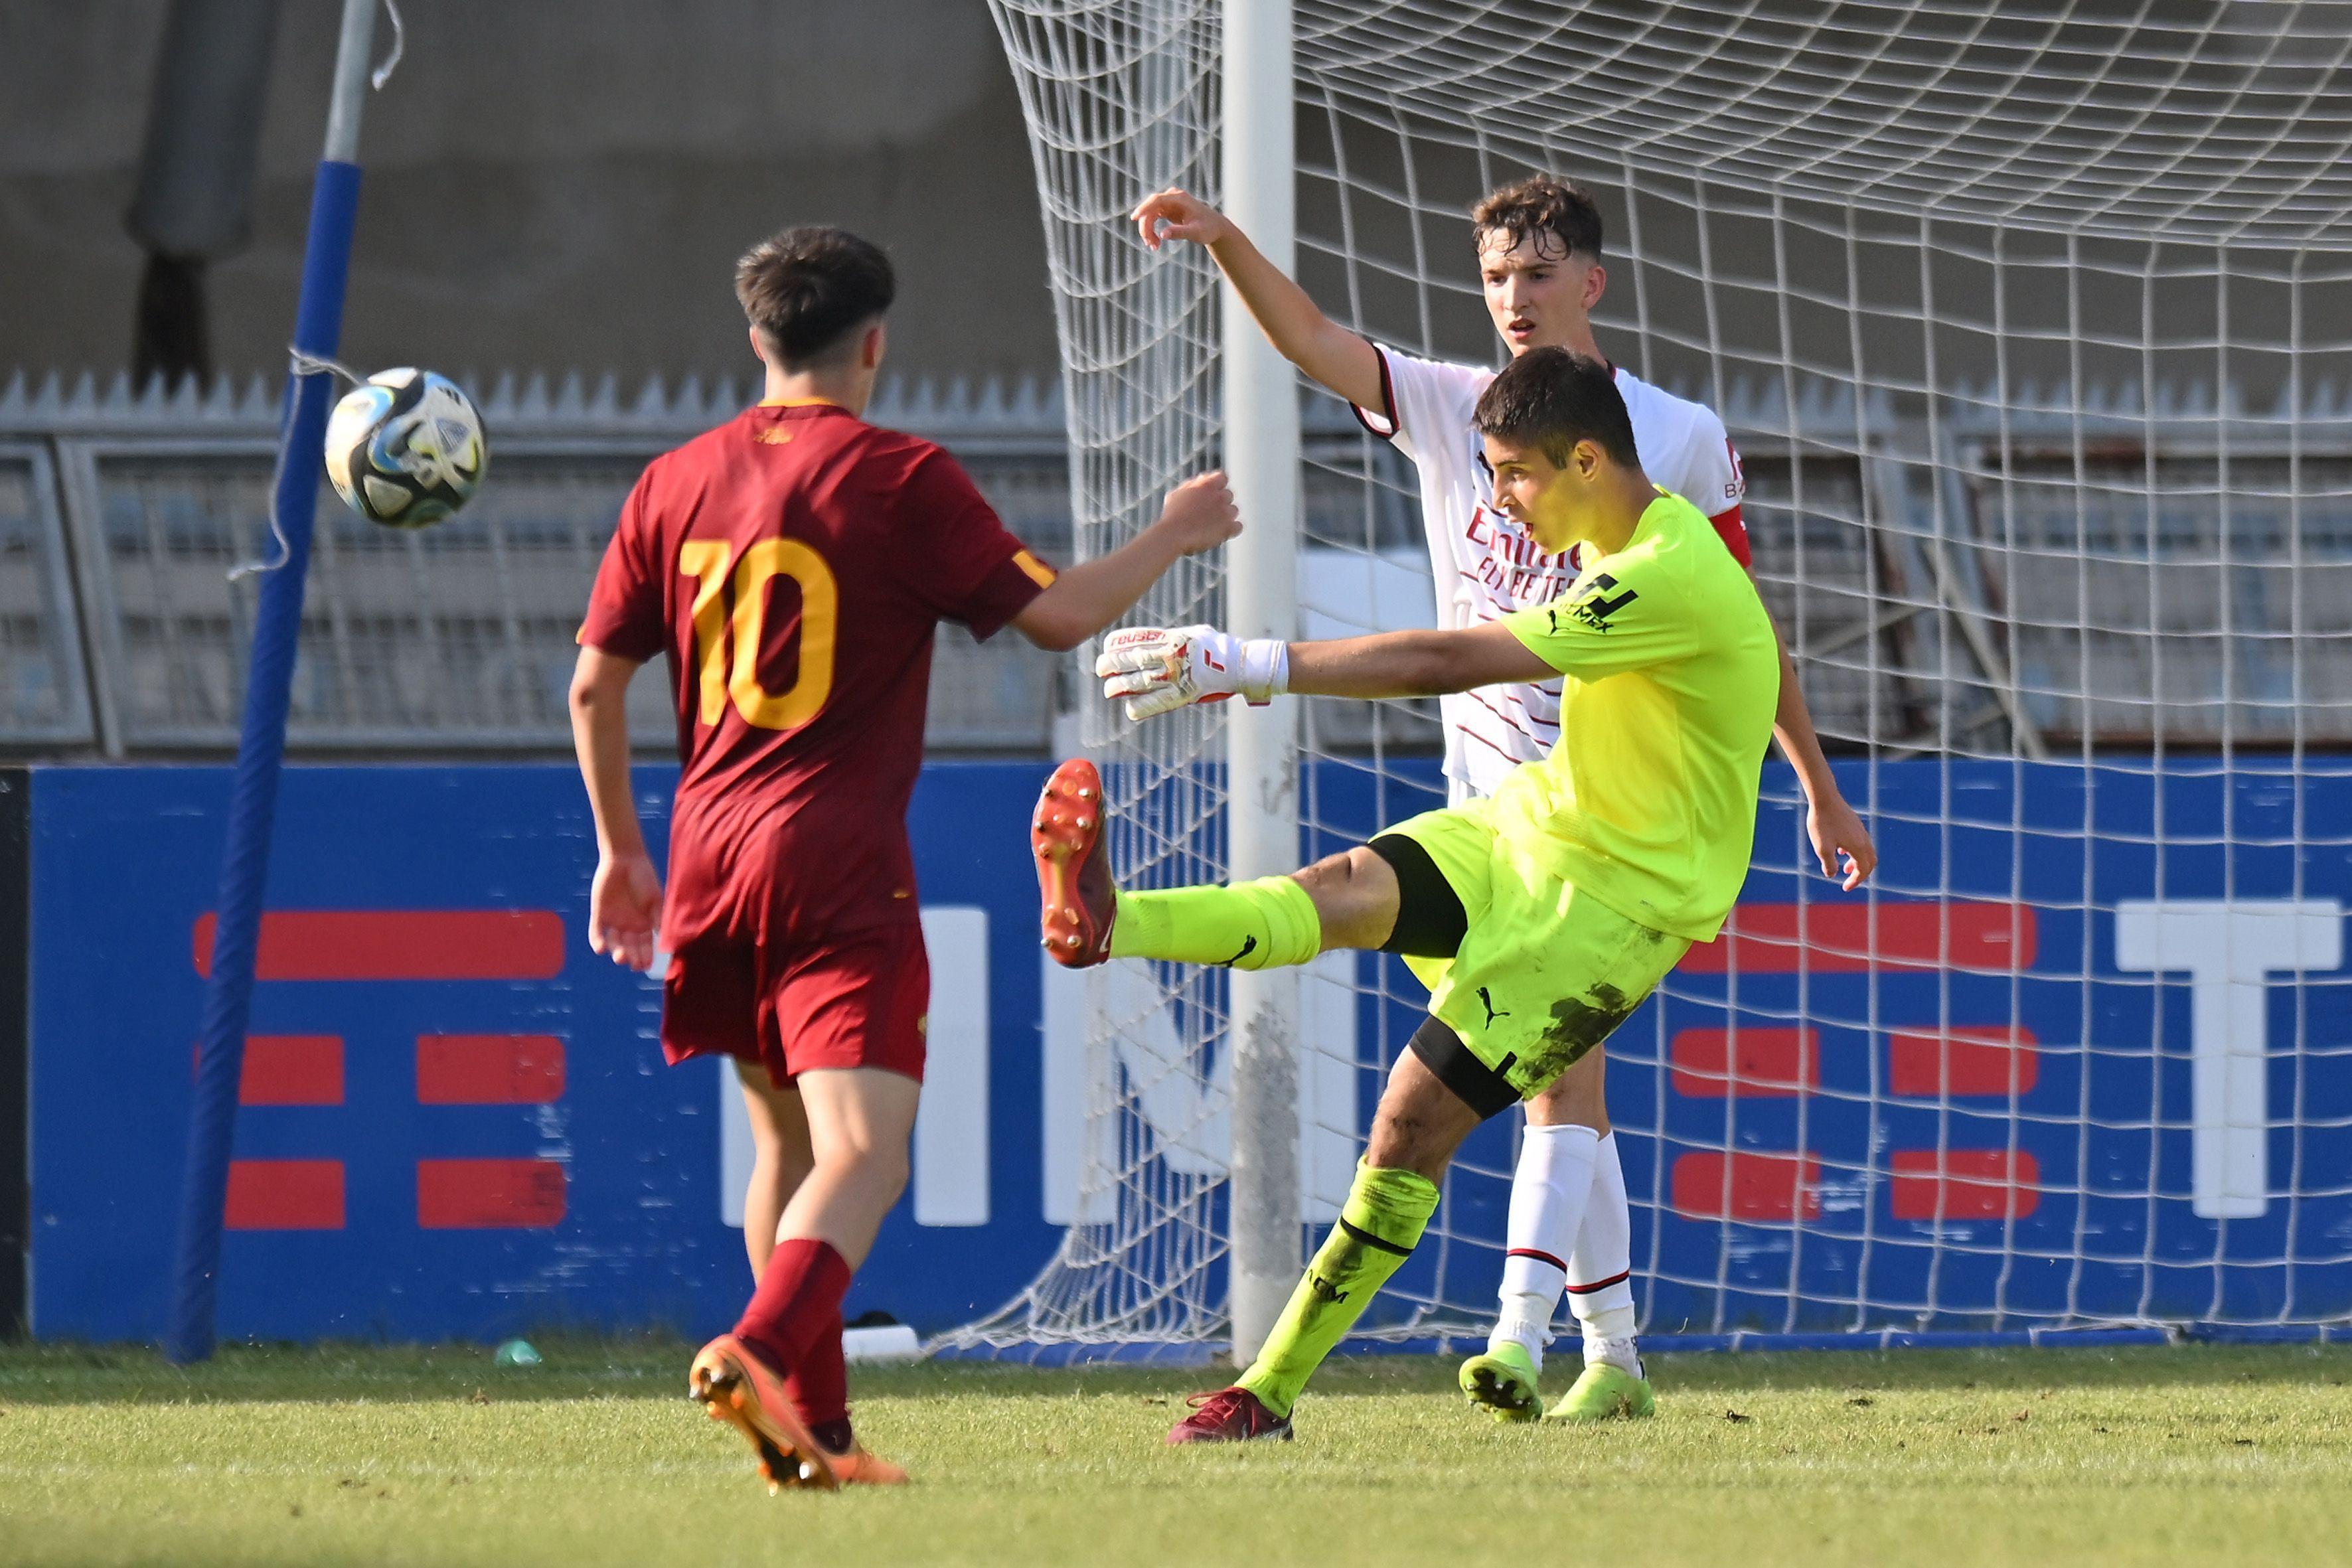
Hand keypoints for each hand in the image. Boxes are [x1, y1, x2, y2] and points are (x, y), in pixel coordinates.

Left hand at [589, 848, 662, 970]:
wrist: (625, 858)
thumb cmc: (644, 877)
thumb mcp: (655, 899)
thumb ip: (657, 918)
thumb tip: (664, 939)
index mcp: (644, 923)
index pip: (645, 945)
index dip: (645, 956)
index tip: (646, 966)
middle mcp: (629, 925)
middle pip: (629, 946)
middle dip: (632, 956)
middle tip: (633, 964)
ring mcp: (613, 920)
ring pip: (614, 942)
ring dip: (617, 950)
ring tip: (620, 957)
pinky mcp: (599, 913)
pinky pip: (597, 930)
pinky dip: (598, 940)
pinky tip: (600, 949)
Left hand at [1097, 624, 1287, 720]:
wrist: (1239, 665)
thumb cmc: (1217, 647)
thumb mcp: (1193, 633)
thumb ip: (1171, 637)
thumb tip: (1150, 640)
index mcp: (1172, 638)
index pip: (1136, 639)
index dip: (1117, 644)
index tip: (1106, 647)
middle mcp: (1170, 656)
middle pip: (1132, 660)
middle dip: (1112, 664)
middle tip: (1101, 669)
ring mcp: (1176, 676)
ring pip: (1139, 682)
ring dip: (1120, 687)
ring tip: (1109, 690)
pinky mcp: (1183, 695)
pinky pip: (1156, 703)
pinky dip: (1141, 707)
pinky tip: (1129, 708)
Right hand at [1132, 188, 1231, 249]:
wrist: (1215, 227)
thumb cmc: (1208, 229)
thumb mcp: (1195, 232)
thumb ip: (1180, 232)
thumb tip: (1163, 234)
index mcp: (1179, 198)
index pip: (1156, 200)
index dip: (1144, 208)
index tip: (1135, 218)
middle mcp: (1172, 197)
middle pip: (1150, 208)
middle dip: (1146, 226)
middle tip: (1150, 245)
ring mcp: (1169, 202)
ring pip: (1150, 214)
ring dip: (1148, 230)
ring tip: (1154, 247)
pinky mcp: (1167, 210)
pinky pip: (1153, 217)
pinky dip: (1151, 230)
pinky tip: (1155, 242)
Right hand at [1153, 470, 1241, 555]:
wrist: (1173, 534)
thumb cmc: (1172, 515)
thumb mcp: (1178, 493)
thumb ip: (1192, 485)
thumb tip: (1201, 479)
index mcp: (1207, 484)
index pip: (1222, 477)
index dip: (1217, 486)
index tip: (1211, 494)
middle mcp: (1219, 496)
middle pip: (1228, 495)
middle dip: (1220, 502)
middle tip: (1208, 513)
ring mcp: (1225, 512)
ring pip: (1234, 510)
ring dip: (1226, 516)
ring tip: (1211, 525)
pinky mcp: (1228, 528)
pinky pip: (1238, 526)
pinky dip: (1231, 530)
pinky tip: (1220, 533)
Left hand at [1806, 792, 1876, 891]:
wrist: (1824, 798)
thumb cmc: (1822, 823)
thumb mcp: (1822, 848)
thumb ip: (1828, 865)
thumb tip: (1832, 874)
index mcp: (1858, 847)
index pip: (1863, 870)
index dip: (1856, 882)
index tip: (1845, 888)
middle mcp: (1864, 839)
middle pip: (1870, 862)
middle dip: (1861, 874)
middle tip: (1849, 880)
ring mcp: (1861, 830)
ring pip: (1866, 851)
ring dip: (1858, 862)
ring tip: (1845, 868)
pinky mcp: (1855, 823)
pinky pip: (1861, 842)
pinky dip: (1855, 851)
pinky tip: (1840, 850)